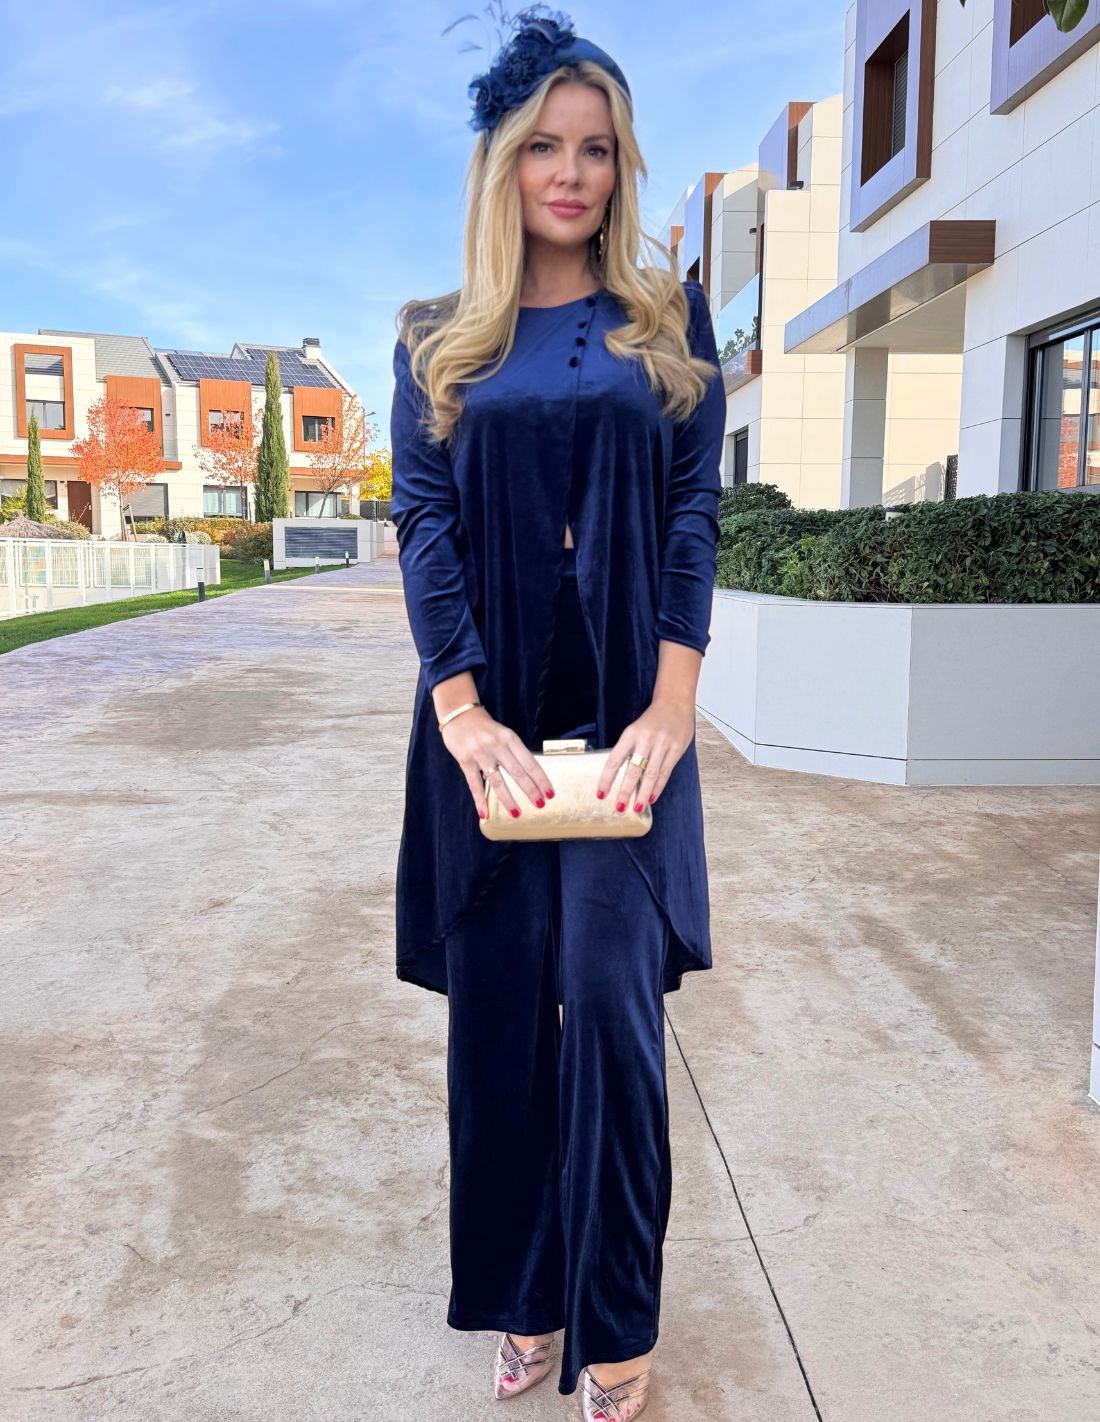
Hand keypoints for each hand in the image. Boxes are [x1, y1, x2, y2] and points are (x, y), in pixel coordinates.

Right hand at [440, 707, 555, 819]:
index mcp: (510, 738)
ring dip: (508, 800)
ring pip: (497, 781)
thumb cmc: (485, 727)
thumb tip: (529, 777)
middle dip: (530, 790)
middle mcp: (497, 745)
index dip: (541, 779)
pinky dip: (480, 800)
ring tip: (517, 814)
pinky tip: (485, 814)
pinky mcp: (465, 760)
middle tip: (540, 805)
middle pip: (517, 772)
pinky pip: (474, 784)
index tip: (550, 793)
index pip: (530, 762)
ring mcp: (480, 754)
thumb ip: (514, 752)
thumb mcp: (504, 734)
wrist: (458, 713)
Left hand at [595, 696, 695, 812]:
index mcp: (630, 734)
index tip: (601, 794)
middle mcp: (645, 739)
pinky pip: (665, 772)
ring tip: (637, 808)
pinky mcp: (676, 749)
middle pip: (633, 770)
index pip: (615, 759)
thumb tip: (620, 777)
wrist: (675, 703)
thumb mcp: (635, 731)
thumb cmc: (652, 720)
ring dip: (643, 793)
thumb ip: (629, 751)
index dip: (607, 778)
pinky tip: (652, 797)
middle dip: (625, 791)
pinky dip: (658, 786)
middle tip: (619, 807)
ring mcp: (662, 744)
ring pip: (651, 774)